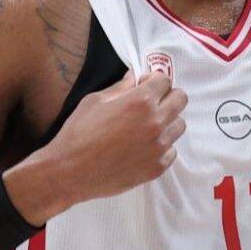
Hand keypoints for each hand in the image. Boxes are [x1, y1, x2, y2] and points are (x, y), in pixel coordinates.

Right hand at [7, 70, 186, 222]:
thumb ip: (120, 87)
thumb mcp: (95, 100)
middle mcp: (156, 122)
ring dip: (167, 121)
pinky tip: (142, 147)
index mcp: (141, 101)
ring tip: (146, 127)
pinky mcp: (157, 167)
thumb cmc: (79, 132)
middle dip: (167, 96)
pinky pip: (171, 150)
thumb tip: (134, 78)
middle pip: (181, 100)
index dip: (153, 80)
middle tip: (151, 103)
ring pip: (179, 125)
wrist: (70, 172)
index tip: (144, 86)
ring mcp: (159, 147)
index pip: (165, 80)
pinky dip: (161, 146)